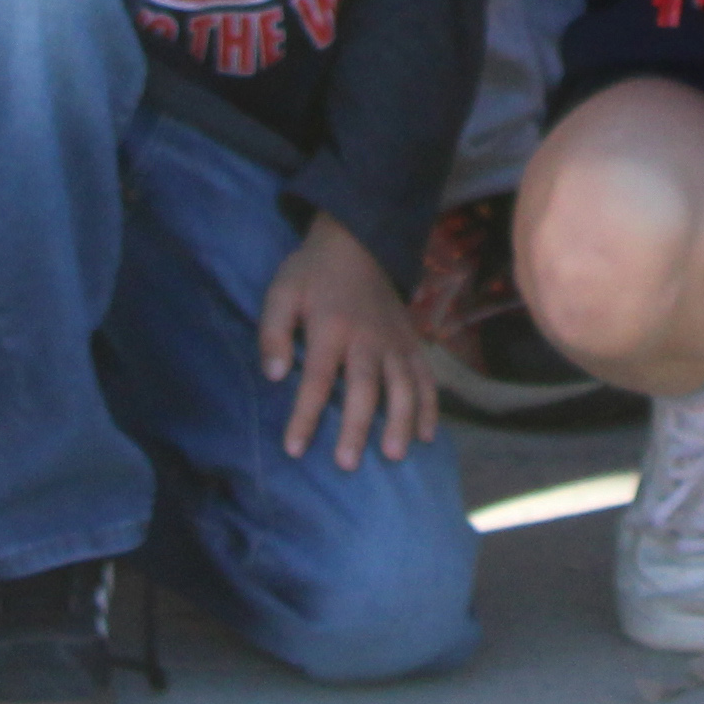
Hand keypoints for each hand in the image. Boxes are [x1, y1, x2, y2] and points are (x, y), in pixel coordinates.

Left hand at [255, 213, 438, 465]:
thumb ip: (273, 333)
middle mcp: (367, 337)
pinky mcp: (411, 341)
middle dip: (358, 426)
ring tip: (396, 454)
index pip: (318, 379)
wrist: (357, 239)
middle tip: (348, 463)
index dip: (305, 415)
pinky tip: (427, 435)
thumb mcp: (281, 292)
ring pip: (403, 384)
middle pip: (365, 387)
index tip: (294, 448)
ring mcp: (394, 340)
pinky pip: (425, 376)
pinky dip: (430, 405)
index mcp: (331, 327)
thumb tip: (276, 375)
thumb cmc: (312, 273)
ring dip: (402, 420)